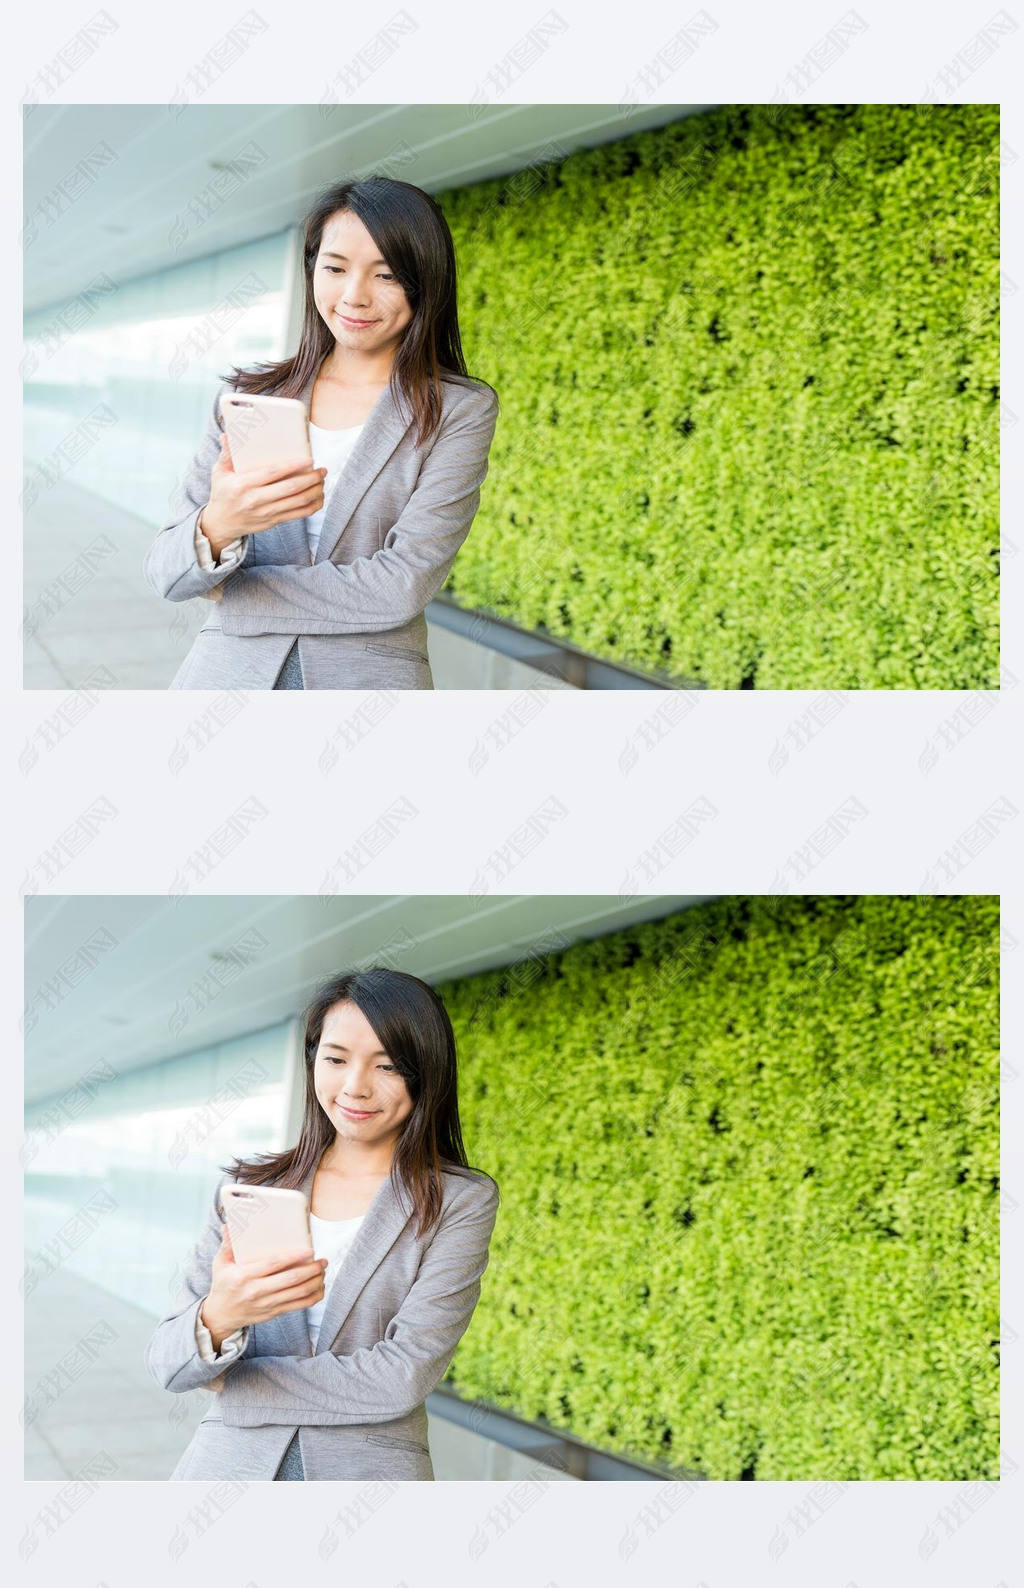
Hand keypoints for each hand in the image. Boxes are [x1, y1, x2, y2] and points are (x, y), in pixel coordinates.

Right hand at [200, 434, 327, 555]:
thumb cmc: (222, 494)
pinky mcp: (274, 521)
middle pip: (291, 488)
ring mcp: (266, 512)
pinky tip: (319, 496)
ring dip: (315, 491)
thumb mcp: (219, 473)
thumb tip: (227, 434)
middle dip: (311, 478)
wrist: (221, 524)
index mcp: (243, 484)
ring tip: (322, 480)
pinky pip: (299, 514)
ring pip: (298, 502)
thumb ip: (226, 454)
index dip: (293, 466)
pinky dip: (313, 506)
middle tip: (322, 469)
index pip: (272, 473)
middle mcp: (256, 500)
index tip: (308, 460)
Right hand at [201, 1223, 327, 1346]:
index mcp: (243, 1276)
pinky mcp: (273, 1312)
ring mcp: (266, 1304)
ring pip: (298, 1293)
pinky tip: (319, 1287)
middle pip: (291, 1279)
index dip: (293, 1257)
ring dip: (315, 1282)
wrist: (221, 1315)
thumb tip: (228, 1224)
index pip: (273, 1264)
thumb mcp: (220, 1263)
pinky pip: (298, 1306)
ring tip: (323, 1271)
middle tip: (323, 1260)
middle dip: (311, 1269)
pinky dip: (313, 1297)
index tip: (309, 1250)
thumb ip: (228, 1244)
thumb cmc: (223, 1285)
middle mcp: (256, 1291)